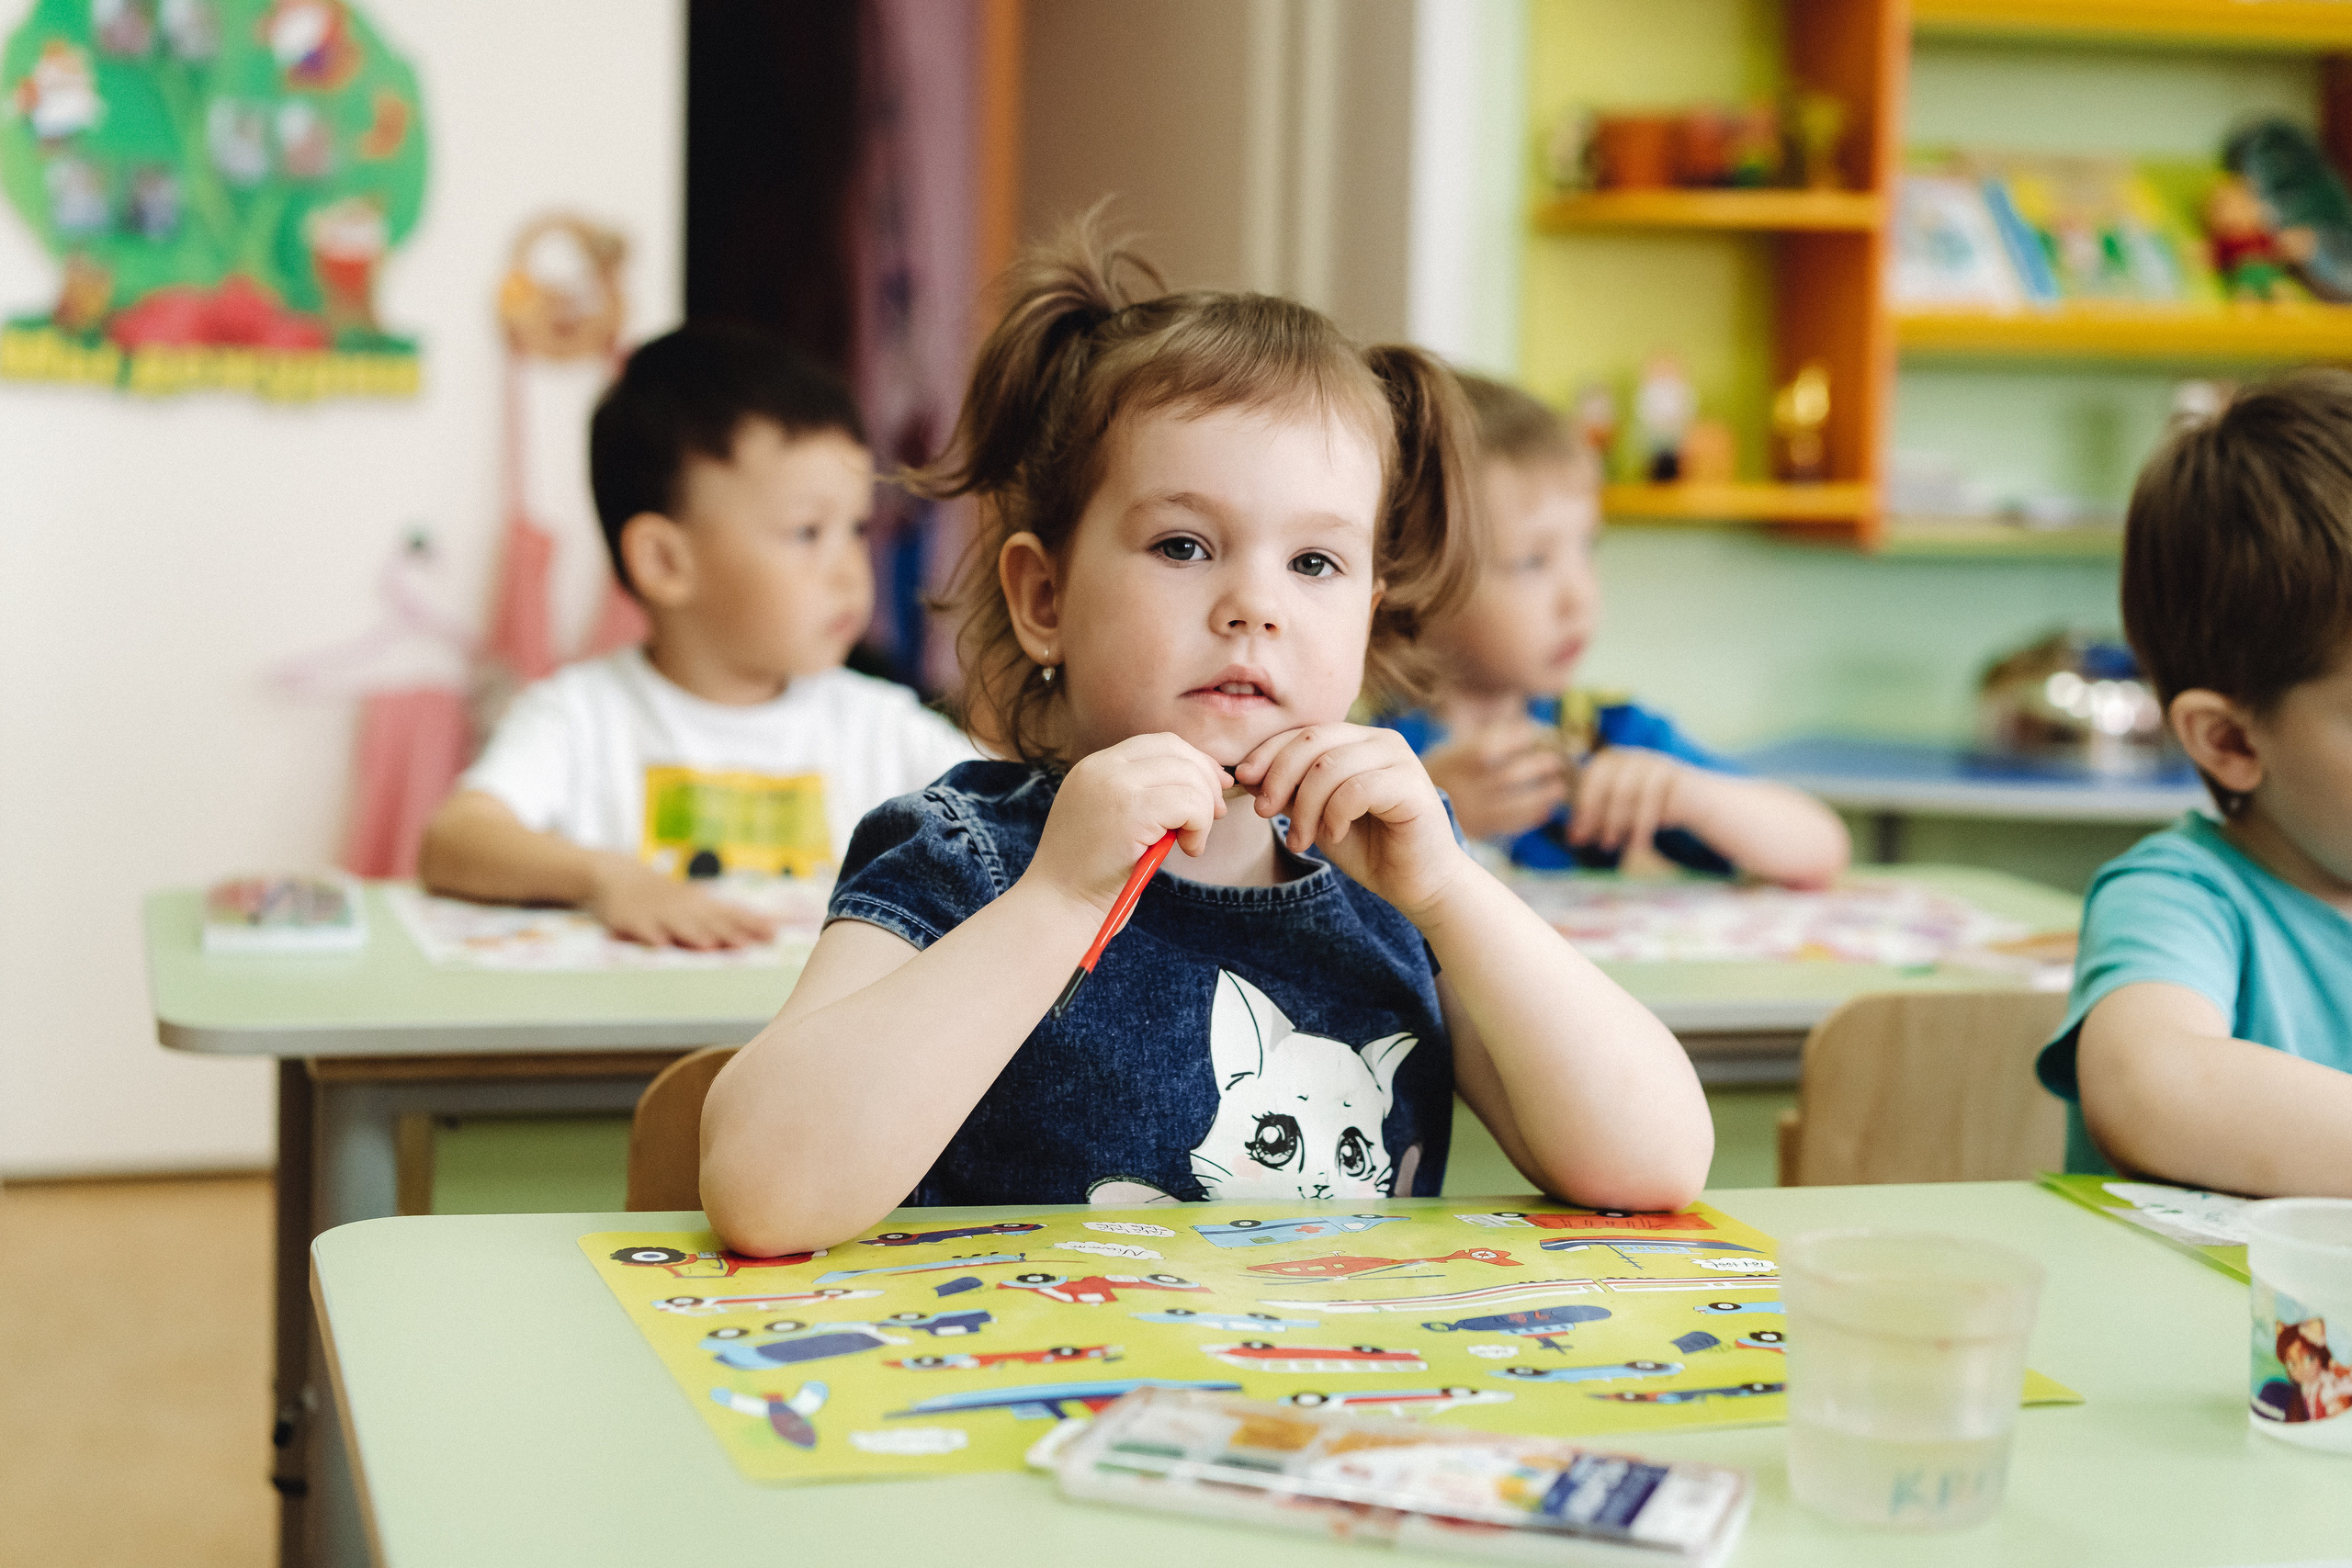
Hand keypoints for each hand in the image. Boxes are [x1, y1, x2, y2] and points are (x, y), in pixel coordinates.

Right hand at [586, 858, 778, 948]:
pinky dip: (650, 935)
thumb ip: (732, 917)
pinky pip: (640, 928)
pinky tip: (660, 944)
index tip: (773, 934)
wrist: (616, 875)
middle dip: (727, 934)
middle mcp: (683, 909)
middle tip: (747, 945)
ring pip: (677, 925)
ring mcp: (657, 914)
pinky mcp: (631, 920)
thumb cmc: (666, 898)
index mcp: (701, 906)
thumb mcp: (698, 903)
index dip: (751, 924)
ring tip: (709, 946)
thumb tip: (775, 927)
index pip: (731, 915)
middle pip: (707, 922)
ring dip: (693, 934)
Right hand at [1025, 732, 1230, 912]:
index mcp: (1095, 767)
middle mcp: (1102, 767)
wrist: (1059, 906)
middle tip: (1215, 815)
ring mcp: (1115, 785)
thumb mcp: (1110, 821)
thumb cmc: (1089, 876)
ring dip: (1203, 810)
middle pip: (1176, 751)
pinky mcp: (1131, 811)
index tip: (1211, 790)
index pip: (1158, 744)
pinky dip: (1200, 826)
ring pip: (1188, 776)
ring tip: (1192, 842)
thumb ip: (1141, 796)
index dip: (1193, 762)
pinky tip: (1189, 849)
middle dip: (1206, 781)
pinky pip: (1190, 804)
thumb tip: (1201, 780)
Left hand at [1234, 723, 1467, 919]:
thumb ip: (1291, 791)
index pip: (1304, 731)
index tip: (1244, 781)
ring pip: (1330, 766)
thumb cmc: (1368, 847)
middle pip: (1313, 740)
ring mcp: (1399, 758)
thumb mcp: (1316, 814)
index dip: (1268, 752)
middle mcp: (1380, 739)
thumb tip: (1247, 773)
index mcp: (1357, 739)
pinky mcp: (1412, 785)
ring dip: (1304, 806)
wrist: (1417, 883)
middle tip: (1264, 811)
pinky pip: (1356, 789)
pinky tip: (1332, 835)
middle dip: (1279, 777)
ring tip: (1301, 839)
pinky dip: (1334, 814)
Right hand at [1421, 720, 1570, 840]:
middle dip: (1539, 765)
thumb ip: (1488, 738)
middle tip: (1559, 760)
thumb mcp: (1454, 749)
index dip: (1523, 738)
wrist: (1409, 813)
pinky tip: (1546, 809)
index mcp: (1455, 759)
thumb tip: (1532, 729)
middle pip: (1510, 774)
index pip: (1494, 744)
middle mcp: (1462, 785)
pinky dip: (1532, 816)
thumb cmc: (1439, 772)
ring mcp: (1470, 810)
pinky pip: (1510, 824)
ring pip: (1515, 802)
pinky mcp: (1476, 831)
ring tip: (1560, 786)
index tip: (1542, 733)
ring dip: (1543, 793)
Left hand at [1565, 746, 1687, 856]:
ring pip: (1625, 791)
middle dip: (1594, 814)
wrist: (1694, 800)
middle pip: (1603, 782)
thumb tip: (1572, 837)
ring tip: (1610, 846)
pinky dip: (1641, 825)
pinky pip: (1650, 800)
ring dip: (1615, 822)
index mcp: (1609, 760)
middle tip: (1591, 841)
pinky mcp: (1669, 772)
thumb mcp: (1619, 814)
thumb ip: (1596, 822)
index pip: (1587, 779)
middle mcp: (1627, 756)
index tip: (1574, 835)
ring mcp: (1649, 761)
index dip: (1579, 808)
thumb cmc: (1650, 808)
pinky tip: (1638, 845)